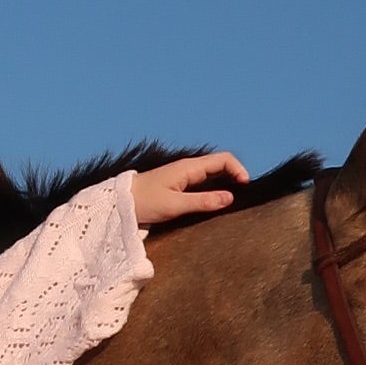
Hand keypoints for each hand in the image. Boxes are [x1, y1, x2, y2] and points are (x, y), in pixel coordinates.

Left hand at [130, 151, 248, 231]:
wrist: (120, 204)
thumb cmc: (144, 202)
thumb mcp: (175, 205)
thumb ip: (203, 201)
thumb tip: (230, 198)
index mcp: (189, 168)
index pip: (223, 159)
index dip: (239, 170)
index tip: (246, 187)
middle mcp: (189, 169)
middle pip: (221, 165)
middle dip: (235, 176)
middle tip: (244, 195)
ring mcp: (184, 176)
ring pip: (213, 175)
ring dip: (226, 184)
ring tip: (234, 200)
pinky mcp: (179, 186)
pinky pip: (204, 183)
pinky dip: (215, 190)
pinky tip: (216, 203)